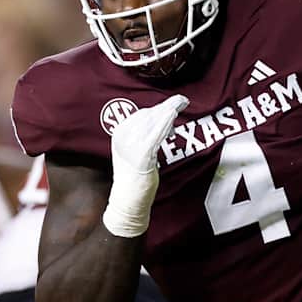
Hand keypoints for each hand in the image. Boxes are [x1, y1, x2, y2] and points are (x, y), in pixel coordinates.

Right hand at [102, 95, 188, 237]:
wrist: (128, 200)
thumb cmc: (135, 177)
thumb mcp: (135, 150)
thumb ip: (144, 135)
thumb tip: (161, 119)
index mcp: (120, 133)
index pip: (142, 114)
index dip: (159, 109)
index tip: (172, 107)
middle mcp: (123, 137)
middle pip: (149, 114)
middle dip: (167, 106)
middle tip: (182, 101)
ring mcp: (132, 145)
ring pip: (154, 121)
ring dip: (170, 111)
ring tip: (182, 103)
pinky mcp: (142, 154)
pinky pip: (156, 134)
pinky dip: (166, 122)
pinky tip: (174, 114)